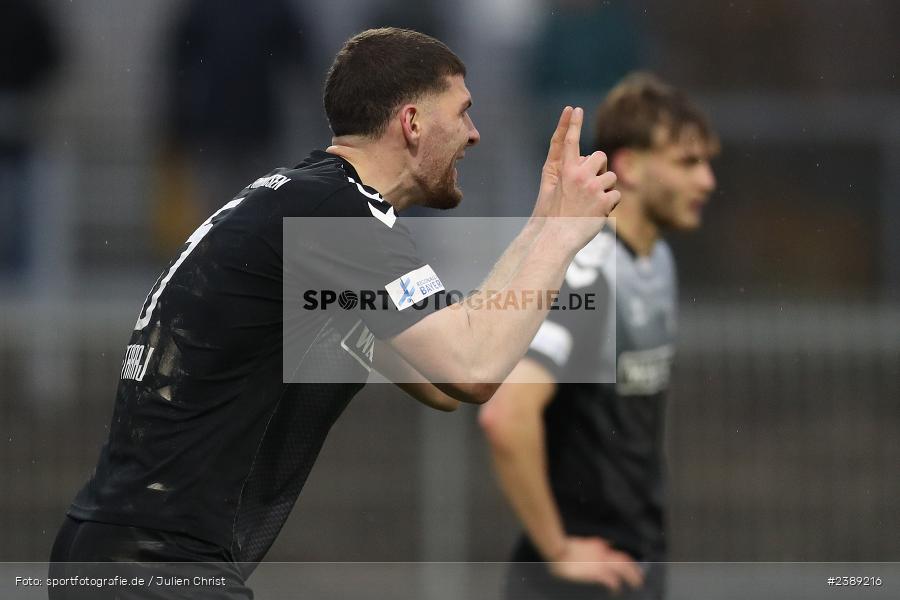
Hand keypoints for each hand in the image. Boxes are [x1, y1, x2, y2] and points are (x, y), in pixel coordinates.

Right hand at [539, 107, 619, 245]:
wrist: (556, 238)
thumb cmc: (551, 216)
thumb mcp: (551, 189)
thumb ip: (565, 172)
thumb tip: (582, 161)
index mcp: (564, 170)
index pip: (569, 141)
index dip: (572, 124)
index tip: (576, 109)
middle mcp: (580, 175)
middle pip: (600, 156)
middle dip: (600, 167)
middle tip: (591, 185)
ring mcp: (593, 188)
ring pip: (611, 177)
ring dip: (605, 189)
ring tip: (592, 204)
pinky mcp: (605, 201)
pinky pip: (616, 195)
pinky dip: (609, 204)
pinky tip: (597, 214)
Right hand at [547, 536, 643, 592]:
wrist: (558, 550)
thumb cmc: (565, 548)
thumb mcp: (581, 543)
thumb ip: (594, 545)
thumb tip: (606, 544)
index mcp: (598, 546)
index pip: (617, 553)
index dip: (626, 561)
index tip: (630, 567)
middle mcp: (603, 553)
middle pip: (624, 560)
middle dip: (634, 569)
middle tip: (639, 578)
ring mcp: (600, 562)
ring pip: (622, 568)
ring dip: (631, 576)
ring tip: (636, 583)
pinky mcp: (596, 572)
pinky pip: (611, 580)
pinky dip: (616, 586)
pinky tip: (616, 591)